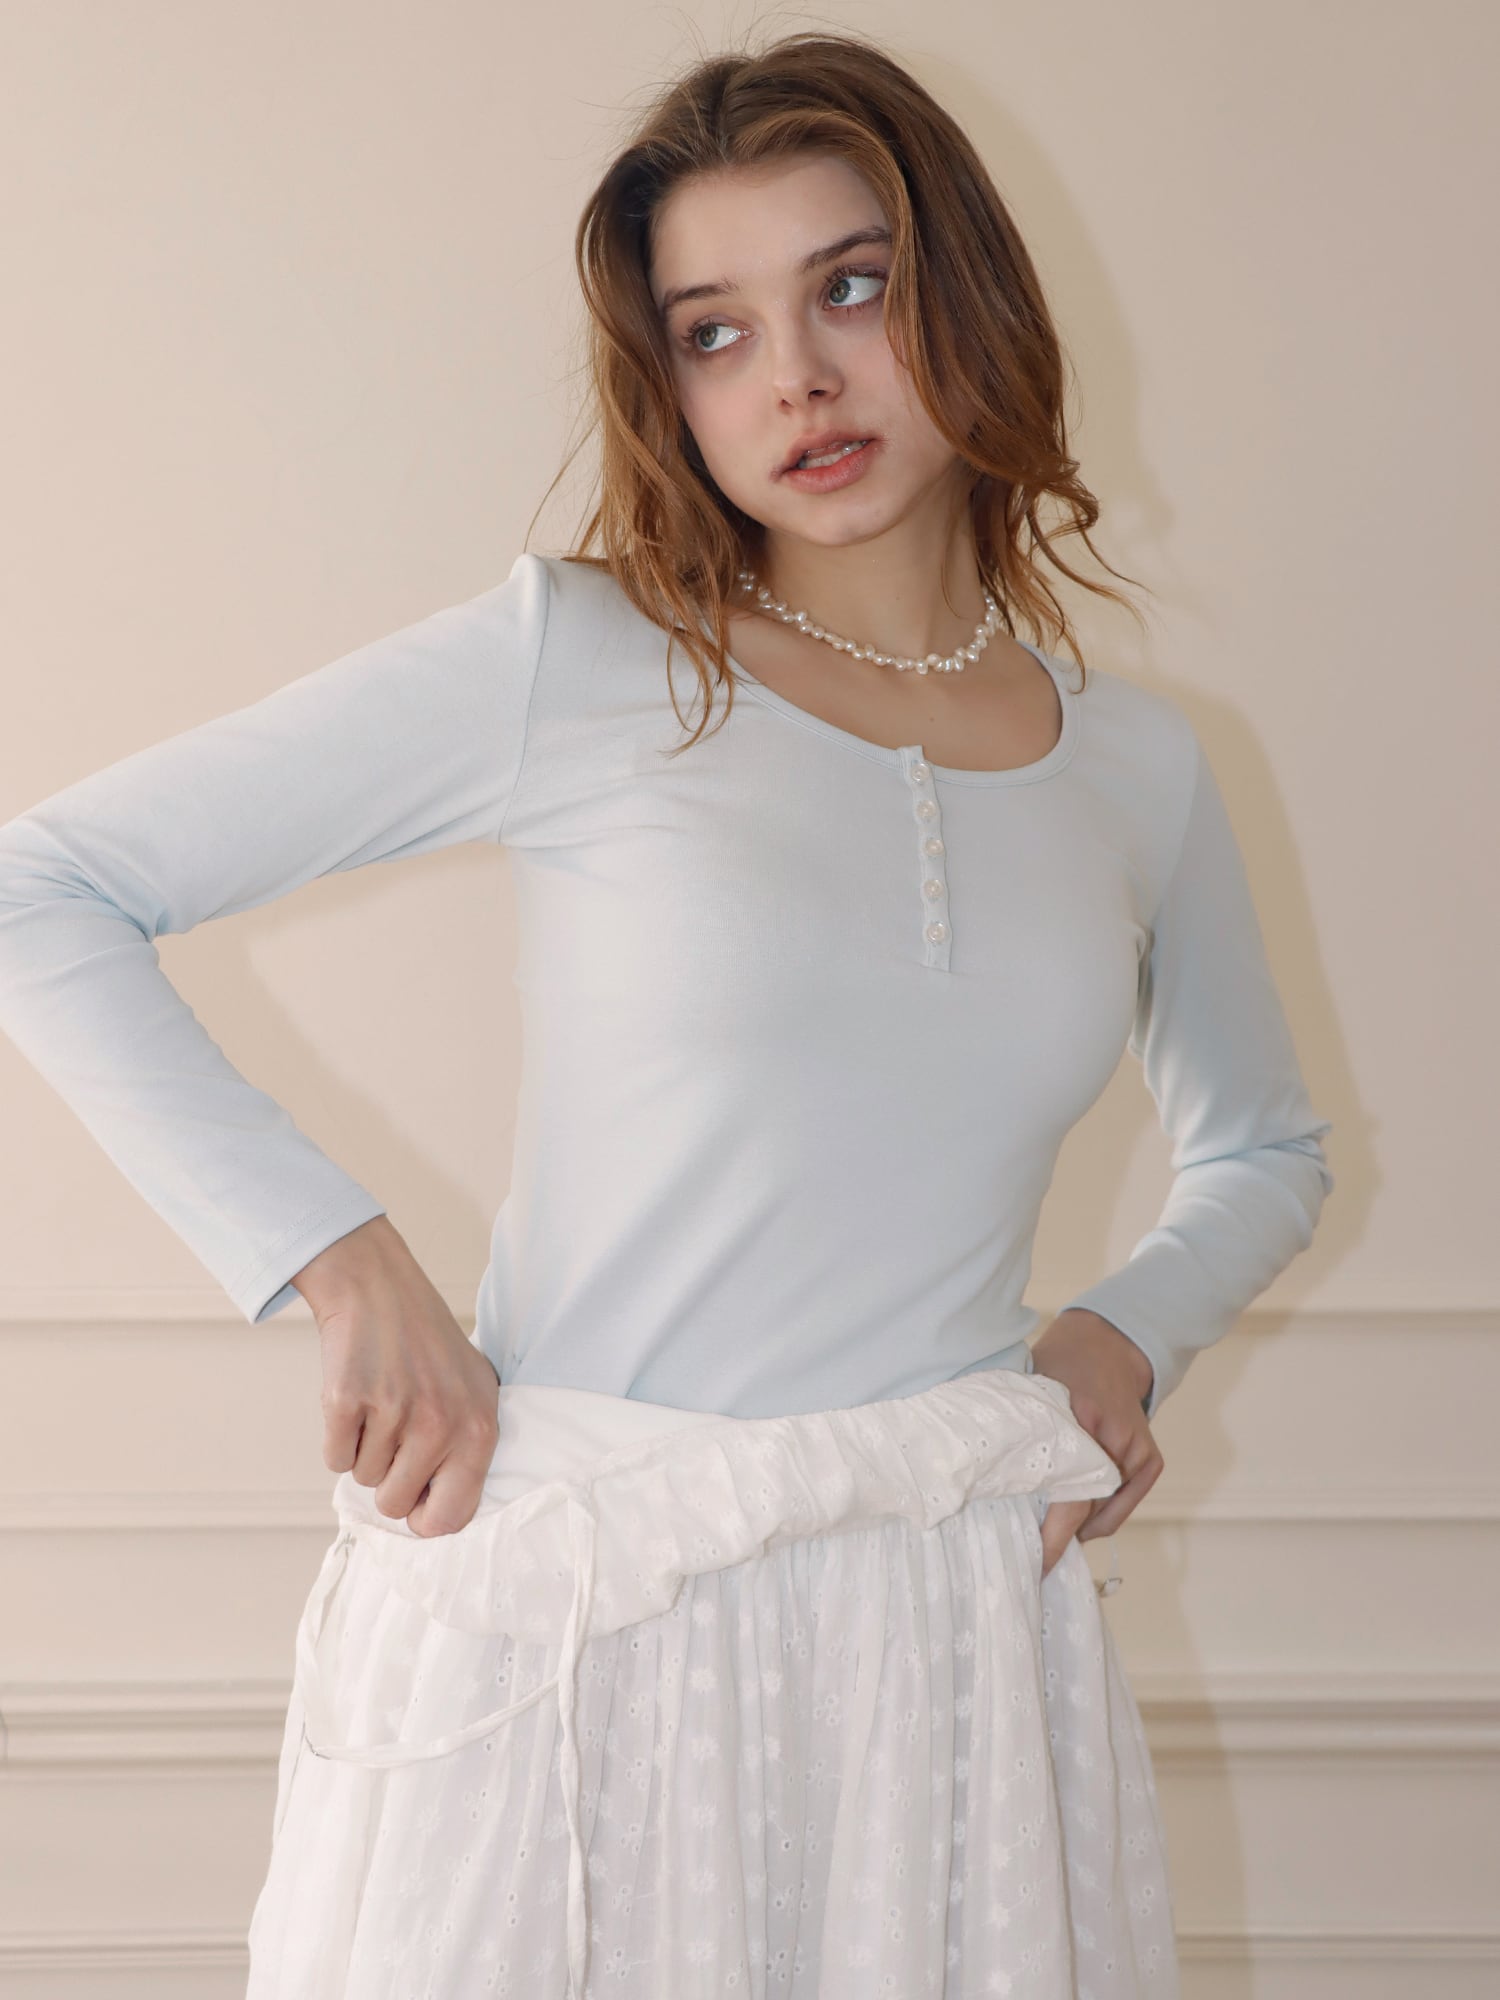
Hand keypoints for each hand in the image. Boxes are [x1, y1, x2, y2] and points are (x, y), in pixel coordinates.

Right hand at [291, 1216, 500, 1536]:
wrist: (379, 1288)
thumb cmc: (427, 1345)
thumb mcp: (473, 1392)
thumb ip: (468, 1452)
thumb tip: (443, 1516)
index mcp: (479, 1429)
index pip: (450, 1518)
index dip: (425, 1516)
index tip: (416, 1498)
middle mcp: (440, 1425)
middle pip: (394, 1505)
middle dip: (388, 1480)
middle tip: (394, 1433)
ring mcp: (393, 1412)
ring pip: (363, 1480)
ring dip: (364, 1449)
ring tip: (381, 1403)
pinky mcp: (346, 1402)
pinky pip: (334, 1459)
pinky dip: (338, 1438)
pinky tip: (356, 1398)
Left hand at [1028, 1308, 1162, 1579]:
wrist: (1105, 1346)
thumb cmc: (1057, 1369)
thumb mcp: (1029, 1398)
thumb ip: (1020, 1441)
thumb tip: (992, 1496)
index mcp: (1077, 1423)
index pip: (1069, 1497)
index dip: (1052, 1536)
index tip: (1036, 1563)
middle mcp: (1114, 1440)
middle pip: (1088, 1509)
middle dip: (1060, 1537)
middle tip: (1034, 1559)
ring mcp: (1137, 1451)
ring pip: (1105, 1512)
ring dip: (1077, 1526)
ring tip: (1048, 1535)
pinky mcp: (1150, 1460)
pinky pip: (1122, 1505)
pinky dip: (1100, 1517)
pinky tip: (1077, 1521)